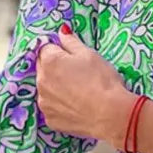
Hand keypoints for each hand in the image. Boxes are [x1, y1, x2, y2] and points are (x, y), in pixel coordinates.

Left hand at [35, 25, 133, 145]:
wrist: (111, 115)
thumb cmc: (102, 82)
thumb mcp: (89, 55)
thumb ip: (71, 42)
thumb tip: (62, 32)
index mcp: (49, 61)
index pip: (45, 49)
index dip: (59, 52)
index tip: (72, 58)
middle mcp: (41, 81)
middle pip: (43, 69)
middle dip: (55, 69)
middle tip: (77, 75)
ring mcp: (44, 103)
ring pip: (46, 90)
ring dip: (56, 88)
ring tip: (78, 93)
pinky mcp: (51, 120)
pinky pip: (52, 108)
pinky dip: (60, 107)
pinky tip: (76, 106)